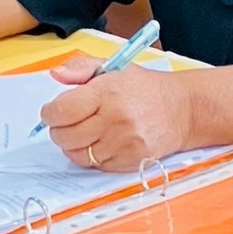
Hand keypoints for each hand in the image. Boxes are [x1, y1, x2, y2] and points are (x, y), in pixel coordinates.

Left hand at [40, 58, 190, 171]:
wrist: (182, 109)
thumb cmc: (144, 88)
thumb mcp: (113, 67)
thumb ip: (80, 67)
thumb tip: (55, 75)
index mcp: (107, 92)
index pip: (62, 111)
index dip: (50, 114)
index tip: (51, 112)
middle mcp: (116, 119)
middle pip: (66, 136)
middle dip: (58, 130)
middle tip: (65, 123)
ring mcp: (124, 143)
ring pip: (79, 155)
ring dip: (73, 146)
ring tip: (82, 133)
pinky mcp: (132, 161)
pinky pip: (97, 166)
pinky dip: (92, 157)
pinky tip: (99, 143)